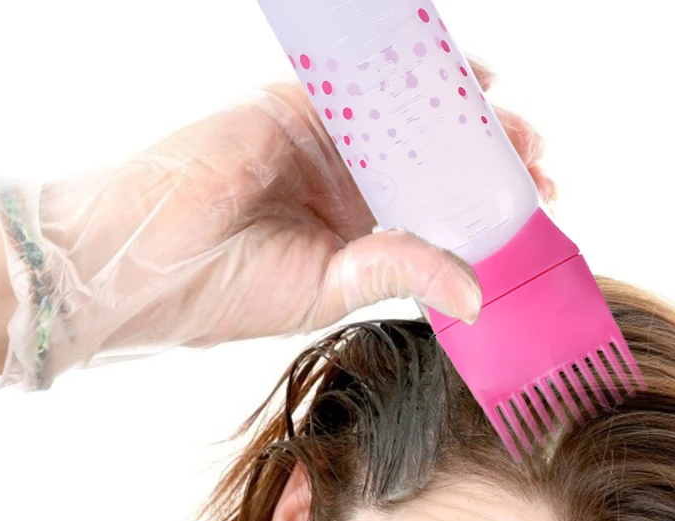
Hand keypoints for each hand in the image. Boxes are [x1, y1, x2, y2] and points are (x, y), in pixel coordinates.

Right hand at [0, 60, 555, 388]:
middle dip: (483, 159)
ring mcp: (318, 143)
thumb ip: (401, 273)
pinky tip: (456, 73)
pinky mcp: (291, 103)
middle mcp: (340, 188)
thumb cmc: (220, 293)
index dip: (482, 210)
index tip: (535, 207)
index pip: (431, 216)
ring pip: (403, 118)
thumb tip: (476, 293)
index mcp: (351, 239)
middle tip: (536, 160)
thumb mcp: (328, 290)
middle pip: (428, 162)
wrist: (138, 261)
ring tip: (511, 123)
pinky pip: (358, 79)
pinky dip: (406, 72)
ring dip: (459, 116)